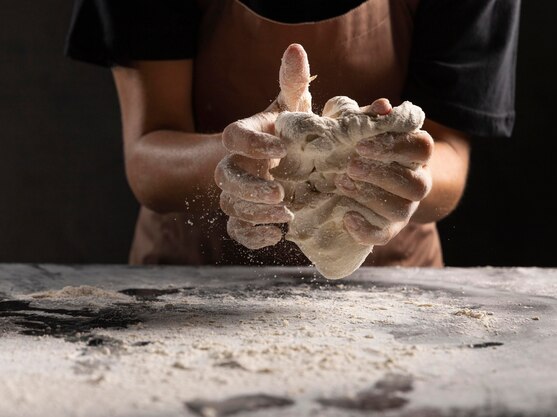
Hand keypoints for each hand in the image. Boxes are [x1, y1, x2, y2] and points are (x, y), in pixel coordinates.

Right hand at [214, 44, 312, 248]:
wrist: (274, 162)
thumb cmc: (285, 131)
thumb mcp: (290, 108)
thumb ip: (293, 84)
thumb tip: (296, 49)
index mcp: (245, 135)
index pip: (234, 136)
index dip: (252, 144)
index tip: (281, 149)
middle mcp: (234, 164)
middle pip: (226, 177)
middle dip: (250, 187)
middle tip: (280, 192)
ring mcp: (236, 193)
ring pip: (230, 206)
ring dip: (255, 213)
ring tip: (285, 216)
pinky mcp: (243, 216)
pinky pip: (236, 231)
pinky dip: (252, 237)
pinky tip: (276, 236)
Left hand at [334, 99, 433, 245]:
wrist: (354, 180)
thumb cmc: (357, 146)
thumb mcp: (358, 127)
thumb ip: (368, 116)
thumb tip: (383, 106)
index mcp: (415, 154)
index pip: (422, 147)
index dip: (396, 146)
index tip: (363, 145)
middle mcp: (417, 183)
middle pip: (415, 182)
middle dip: (381, 174)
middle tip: (351, 165)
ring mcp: (405, 208)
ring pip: (401, 209)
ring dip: (371, 196)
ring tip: (342, 183)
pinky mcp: (388, 229)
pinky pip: (383, 235)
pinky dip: (366, 230)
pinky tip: (346, 217)